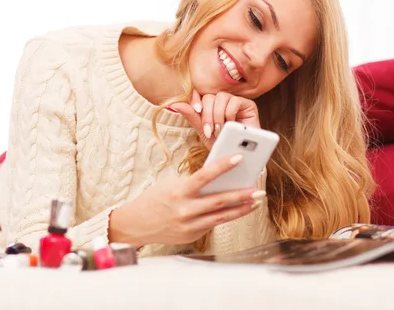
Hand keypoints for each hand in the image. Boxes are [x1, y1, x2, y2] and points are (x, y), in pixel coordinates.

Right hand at [108, 153, 265, 246]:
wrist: (136, 224)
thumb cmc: (155, 199)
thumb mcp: (171, 184)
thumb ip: (193, 183)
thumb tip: (219, 179)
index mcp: (179, 191)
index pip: (205, 176)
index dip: (223, 166)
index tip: (238, 158)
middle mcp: (185, 210)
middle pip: (220, 201)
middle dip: (242, 195)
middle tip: (258, 190)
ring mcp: (189, 225)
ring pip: (221, 217)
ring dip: (241, 209)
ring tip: (254, 202)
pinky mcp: (192, 236)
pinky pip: (212, 224)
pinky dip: (224, 216)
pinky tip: (236, 210)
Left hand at [170, 90, 260, 149]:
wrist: (236, 156)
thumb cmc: (221, 144)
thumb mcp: (203, 130)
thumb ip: (191, 116)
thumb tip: (173, 104)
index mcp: (211, 105)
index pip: (200, 93)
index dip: (196, 99)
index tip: (197, 110)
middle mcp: (222, 101)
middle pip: (209, 96)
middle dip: (207, 115)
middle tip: (209, 130)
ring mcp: (235, 101)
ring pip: (220, 97)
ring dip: (218, 116)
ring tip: (220, 130)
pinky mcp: (248, 105)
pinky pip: (234, 102)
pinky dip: (230, 115)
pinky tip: (231, 125)